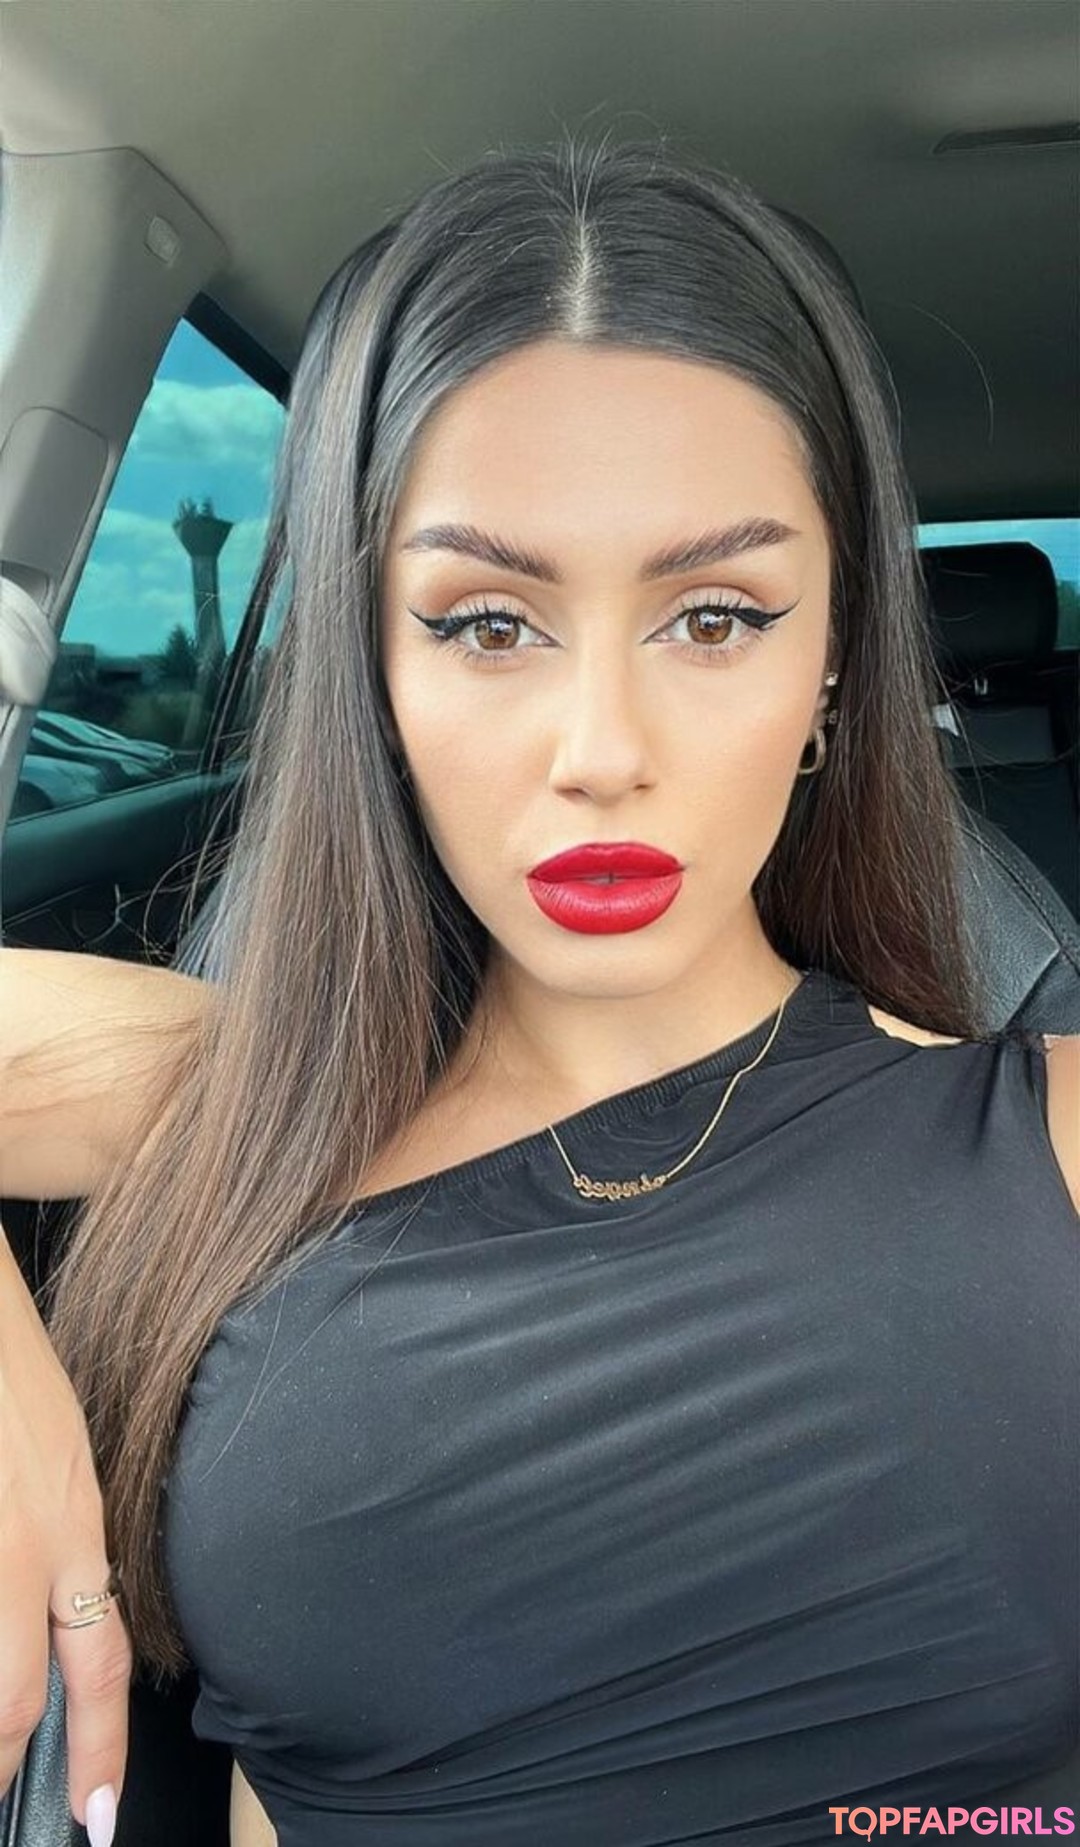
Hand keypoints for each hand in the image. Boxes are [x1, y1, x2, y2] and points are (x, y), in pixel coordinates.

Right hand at [0, 1228, 130, 1844]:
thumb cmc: (8, 1365)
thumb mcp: (58, 1453)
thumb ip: (59, 1539)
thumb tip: (56, 1620)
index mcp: (69, 1521)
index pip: (97, 1661)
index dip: (99, 1748)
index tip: (92, 1816)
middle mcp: (15, 1546)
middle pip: (11, 1697)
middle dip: (5, 1764)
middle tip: (7, 1796)